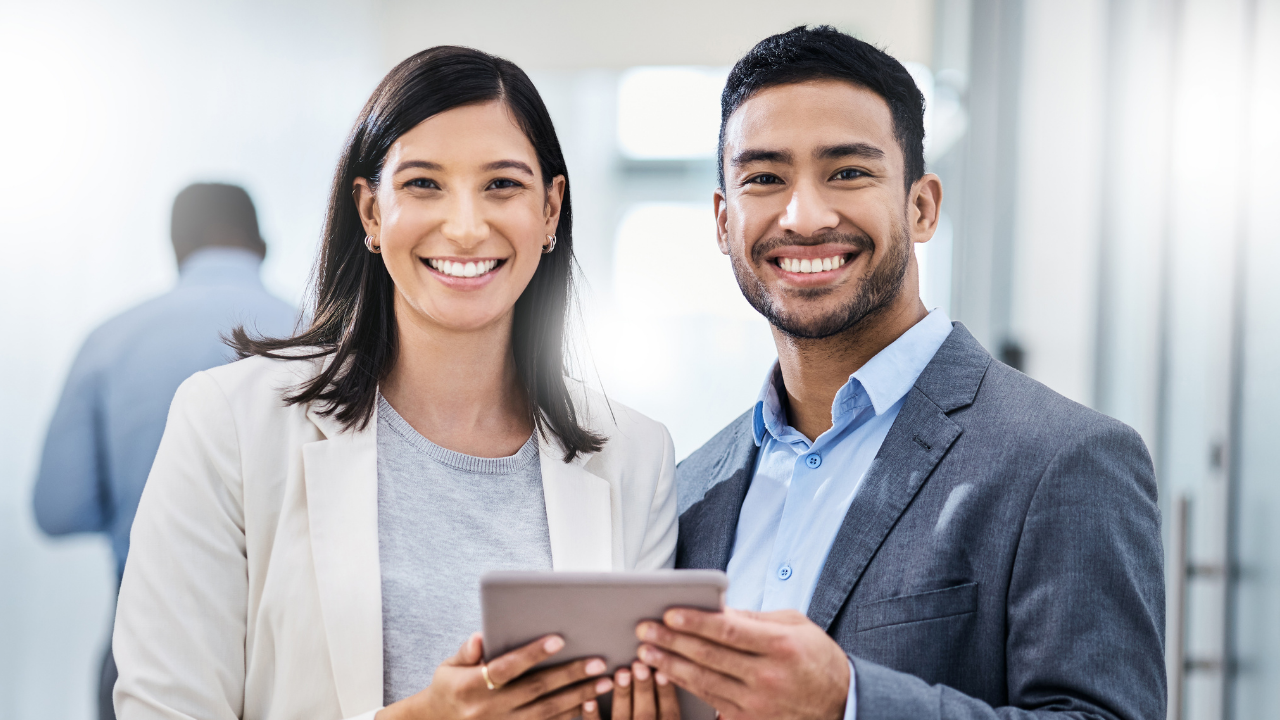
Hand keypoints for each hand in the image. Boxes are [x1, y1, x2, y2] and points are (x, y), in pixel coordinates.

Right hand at [377, 632, 612, 719]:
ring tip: (605, 682)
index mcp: (470, 688)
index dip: (532, 654)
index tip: (559, 639)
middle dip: (570, 675)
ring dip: (578, 697)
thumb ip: (466, 651)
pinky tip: (591, 705)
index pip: (506, 668)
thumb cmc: (449, 687)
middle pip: (536, 690)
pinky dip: (570, 717)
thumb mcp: (448, 666)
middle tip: (599, 661)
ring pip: (547, 712)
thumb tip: (480, 637)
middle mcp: (488, 710)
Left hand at [581, 661, 680, 719]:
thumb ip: (668, 713)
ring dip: (622, 695)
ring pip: (622, 719)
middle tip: (640, 665)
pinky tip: (589, 699)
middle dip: (643, 688)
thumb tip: (669, 676)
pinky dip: (592, 715)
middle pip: (646, 715)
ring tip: (621, 672)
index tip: (663, 670)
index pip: (670, 714)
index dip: (667, 692)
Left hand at [635, 608, 848, 719]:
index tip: (669, 613)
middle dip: (672, 642)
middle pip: (709, 657)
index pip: (728, 631)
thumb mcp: (795, 625)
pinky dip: (686, 689)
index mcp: (780, 646)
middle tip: (644, 630)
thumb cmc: (816, 657)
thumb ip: (754, 618)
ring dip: (670, 667)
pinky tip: (667, 677)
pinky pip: (711, 704)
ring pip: (704, 682)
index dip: (695, 622)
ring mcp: (758, 704)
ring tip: (646, 653)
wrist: (842, 704)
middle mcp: (768, 677)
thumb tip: (716, 608)